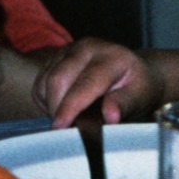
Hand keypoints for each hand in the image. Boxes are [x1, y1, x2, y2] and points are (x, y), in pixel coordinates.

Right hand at [33, 38, 164, 127]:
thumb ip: (124, 105)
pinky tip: (65, 106)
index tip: (60, 128)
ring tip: (73, 117)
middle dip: (57, 109)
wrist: (133, 70)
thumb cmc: (137, 87)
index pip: (85, 83)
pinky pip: (39, 84)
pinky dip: (46, 101)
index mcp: (111, 56)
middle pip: (58, 80)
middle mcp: (87, 47)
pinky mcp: (55, 56)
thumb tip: (110, 116)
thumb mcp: (139, 98)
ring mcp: (69, 49)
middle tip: (68, 131)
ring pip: (45, 83)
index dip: (70, 107)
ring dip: (52, 106)